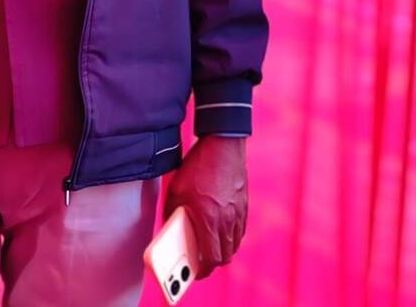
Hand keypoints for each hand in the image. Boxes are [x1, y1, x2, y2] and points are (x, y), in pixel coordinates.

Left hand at [162, 136, 246, 278]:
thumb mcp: (177, 190)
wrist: (222, 144)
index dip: (203, 270)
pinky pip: (240, 230)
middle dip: (213, 262)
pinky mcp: (245, 205)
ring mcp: (239, 213)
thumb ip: (173, 213)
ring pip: (234, 244)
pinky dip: (232, 236)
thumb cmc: (197, 166)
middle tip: (201, 260)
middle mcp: (227, 220)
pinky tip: (221, 228)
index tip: (195, 272)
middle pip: (225, 256)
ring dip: (223, 249)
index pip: (211, 259)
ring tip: (210, 245)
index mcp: (209, 220)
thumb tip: (171, 230)